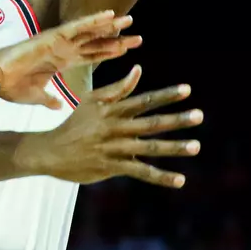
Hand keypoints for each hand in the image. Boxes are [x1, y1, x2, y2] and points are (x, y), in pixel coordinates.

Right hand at [0, 10, 139, 107]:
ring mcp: (59, 41)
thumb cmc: (11, 86)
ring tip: (129, 21)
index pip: (91, 55)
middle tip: (137, 36)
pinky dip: (94, 20)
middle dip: (116, 39)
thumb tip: (58, 106)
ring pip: (90, 31)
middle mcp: (63, 49)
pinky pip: (78, 26)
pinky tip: (110, 15)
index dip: (108, 52)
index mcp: (61, 61)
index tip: (127, 51)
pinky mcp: (53, 36)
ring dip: (110, 26)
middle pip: (96, 42)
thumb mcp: (37, 96)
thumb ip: (49, 100)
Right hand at [16, 66, 201, 187]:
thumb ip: (118, 88)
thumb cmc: (74, 124)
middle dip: (176, 119)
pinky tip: (180, 180)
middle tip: (199, 115)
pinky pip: (141, 172)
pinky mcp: (113, 166)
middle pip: (151, 123)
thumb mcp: (92, 101)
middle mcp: (117, 128)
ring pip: (150, 147)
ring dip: (174, 147)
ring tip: (196, 146)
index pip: (144, 100)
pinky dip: (161, 177)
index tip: (188, 89)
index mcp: (113, 110)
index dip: (166, 95)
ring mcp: (115, 148)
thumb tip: (139, 70)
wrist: (51, 151)